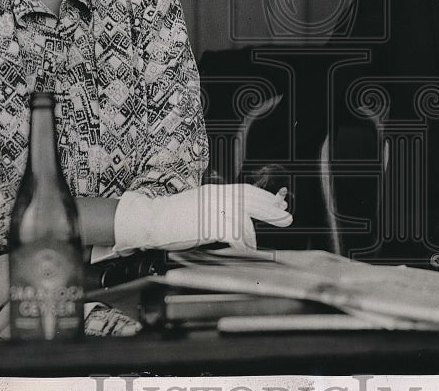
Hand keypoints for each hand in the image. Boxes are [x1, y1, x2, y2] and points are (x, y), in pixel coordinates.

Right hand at [113, 184, 292, 252]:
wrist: (152, 220)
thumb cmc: (173, 219)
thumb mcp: (199, 208)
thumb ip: (218, 210)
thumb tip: (238, 219)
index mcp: (215, 191)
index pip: (246, 190)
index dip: (264, 197)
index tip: (278, 203)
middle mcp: (216, 195)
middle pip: (251, 200)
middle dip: (271, 209)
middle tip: (286, 216)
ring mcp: (212, 208)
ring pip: (244, 218)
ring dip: (253, 233)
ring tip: (256, 244)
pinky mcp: (208, 222)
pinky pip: (233, 233)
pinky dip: (241, 242)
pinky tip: (244, 249)